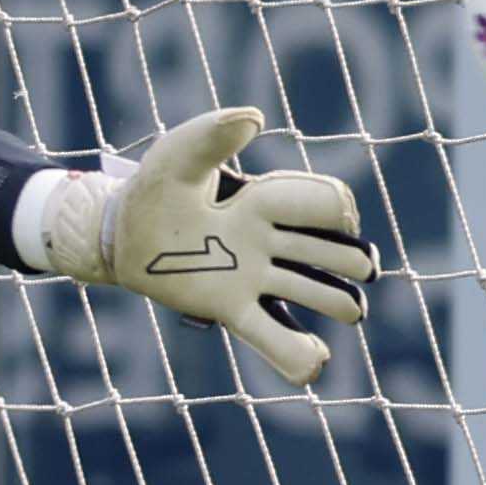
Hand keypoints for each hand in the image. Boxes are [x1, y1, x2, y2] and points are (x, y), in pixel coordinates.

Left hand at [17, 104, 373, 387]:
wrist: (122, 232)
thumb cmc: (156, 187)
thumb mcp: (179, 154)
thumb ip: (213, 136)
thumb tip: (254, 121)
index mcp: (265, 202)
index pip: (322, 203)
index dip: (338, 209)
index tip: (341, 215)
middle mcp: (269, 242)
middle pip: (330, 252)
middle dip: (350, 260)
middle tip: (362, 268)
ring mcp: (253, 278)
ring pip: (312, 294)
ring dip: (337, 303)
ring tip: (353, 312)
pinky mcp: (230, 308)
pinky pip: (269, 337)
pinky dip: (294, 354)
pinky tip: (314, 364)